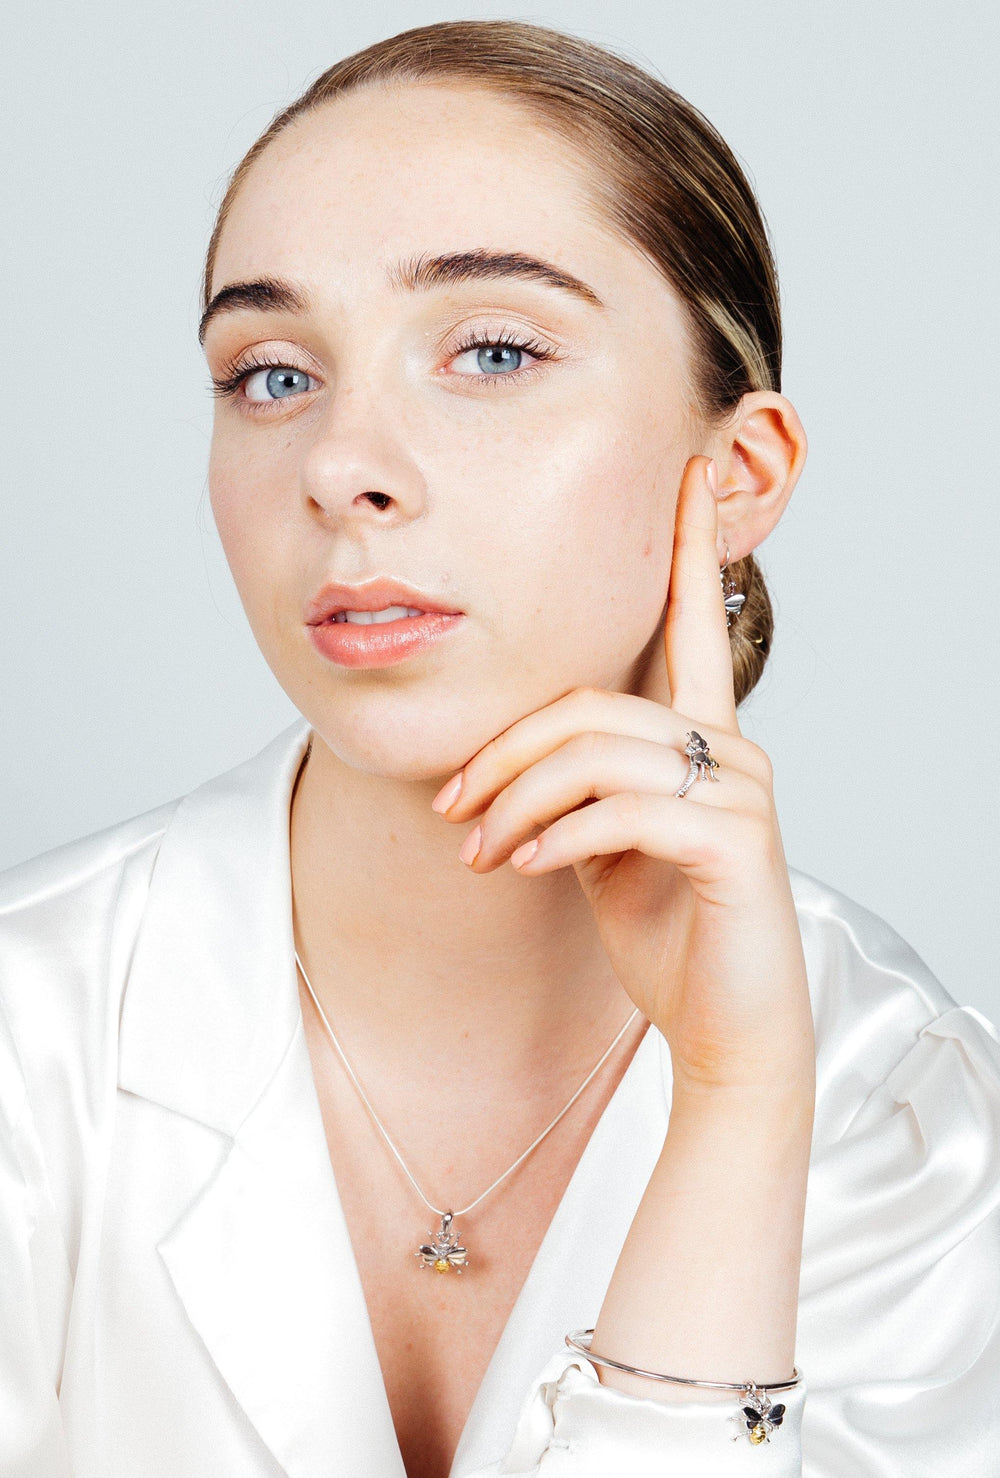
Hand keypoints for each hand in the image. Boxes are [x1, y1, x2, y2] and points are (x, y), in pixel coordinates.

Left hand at [430, 455, 814, 1093]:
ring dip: (515, 802)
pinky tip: (520, 868)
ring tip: (476, 851)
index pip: (694, 626)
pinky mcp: (736, 842)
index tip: (687, 473)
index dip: (688, 548)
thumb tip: (503, 771)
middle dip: (504, 752)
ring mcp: (740, 792)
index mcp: (699, 739)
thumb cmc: (664, 931)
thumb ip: (574, 790)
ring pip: (595, 754)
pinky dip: (555, 836)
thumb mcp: (601, 847)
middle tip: (450, 807)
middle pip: (590, 704)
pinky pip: (620, 810)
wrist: (723, 1026)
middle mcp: (731, 749)